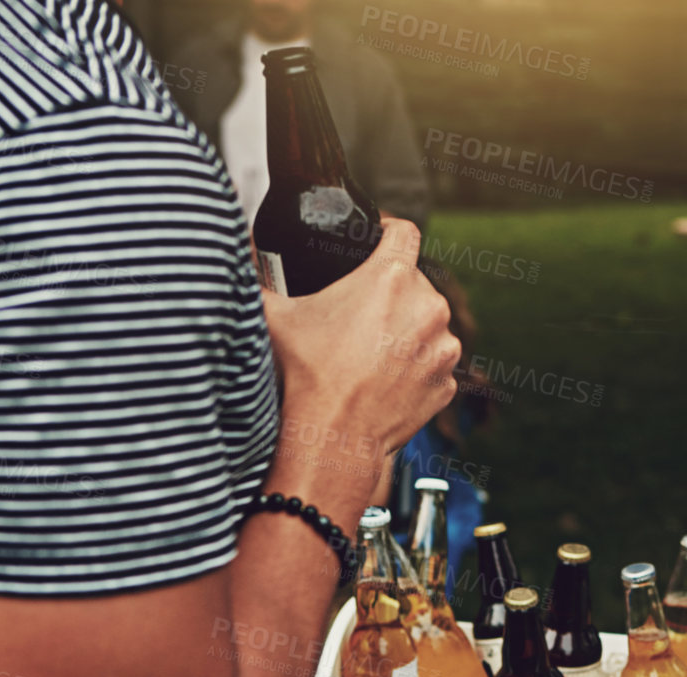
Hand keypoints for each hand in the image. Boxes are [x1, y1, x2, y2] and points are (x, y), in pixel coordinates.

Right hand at [261, 218, 458, 467]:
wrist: (336, 435)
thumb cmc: (308, 373)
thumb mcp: (275, 316)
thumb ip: (257, 276)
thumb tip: (237, 253)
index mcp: (392, 278)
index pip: (405, 231)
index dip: (389, 231)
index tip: (378, 241)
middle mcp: (429, 307)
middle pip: (414, 283)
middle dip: (391, 293)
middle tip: (360, 313)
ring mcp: (444, 347)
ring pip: (429, 324)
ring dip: (408, 331)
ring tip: (372, 350)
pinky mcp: (449, 381)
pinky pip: (434, 364)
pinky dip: (417, 368)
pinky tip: (386, 378)